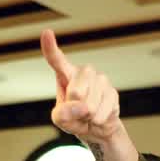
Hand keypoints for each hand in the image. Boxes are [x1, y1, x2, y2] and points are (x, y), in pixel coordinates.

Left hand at [41, 29, 124, 145]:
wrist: (98, 127)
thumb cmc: (75, 118)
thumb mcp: (60, 119)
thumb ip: (61, 115)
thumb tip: (77, 107)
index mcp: (66, 74)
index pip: (56, 60)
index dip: (50, 47)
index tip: (47, 33)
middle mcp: (84, 72)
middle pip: (76, 93)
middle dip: (75, 109)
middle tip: (77, 111)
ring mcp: (100, 80)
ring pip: (89, 106)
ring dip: (87, 117)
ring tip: (88, 114)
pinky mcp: (112, 92)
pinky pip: (101, 113)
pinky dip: (97, 121)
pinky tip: (98, 116)